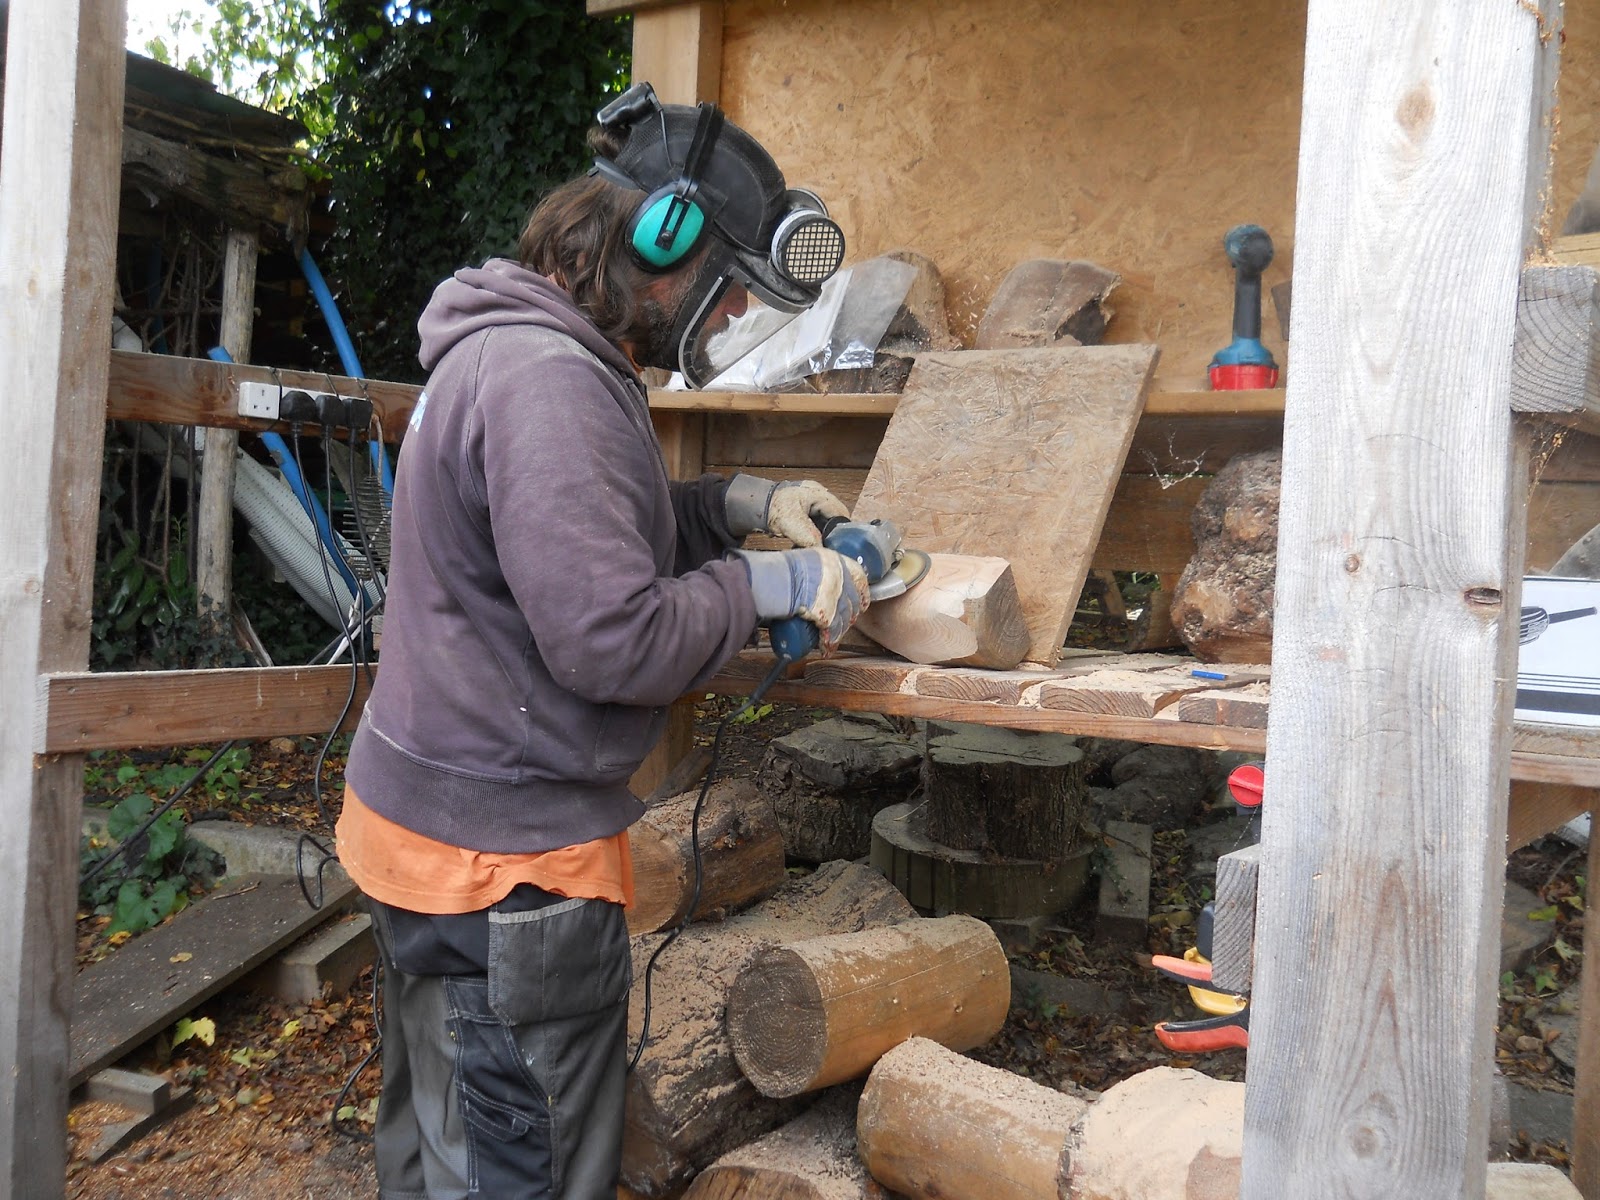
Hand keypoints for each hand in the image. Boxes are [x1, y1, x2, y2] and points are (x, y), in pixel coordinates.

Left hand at [724, 474, 849, 546]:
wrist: (751, 505)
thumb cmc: (772, 508)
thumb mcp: (792, 524)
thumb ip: (810, 538)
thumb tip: (823, 552)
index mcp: (818, 494)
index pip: (841, 513)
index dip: (842, 530)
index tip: (839, 546)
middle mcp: (818, 495)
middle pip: (833, 518)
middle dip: (831, 534)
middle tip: (828, 548)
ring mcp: (810, 501)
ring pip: (824, 522)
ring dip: (821, 535)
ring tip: (816, 547)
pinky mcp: (803, 509)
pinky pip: (814, 522)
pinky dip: (812, 533)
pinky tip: (806, 543)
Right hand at [734, 547, 870, 651]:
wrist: (768, 580)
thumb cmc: (778, 571)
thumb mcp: (803, 560)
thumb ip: (816, 569)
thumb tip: (819, 580)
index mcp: (833, 559)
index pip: (859, 577)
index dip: (860, 593)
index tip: (859, 603)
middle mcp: (838, 575)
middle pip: (852, 601)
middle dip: (849, 615)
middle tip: (842, 623)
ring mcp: (833, 594)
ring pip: (844, 618)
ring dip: (839, 631)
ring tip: (831, 638)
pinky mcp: (826, 613)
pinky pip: (831, 631)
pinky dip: (828, 642)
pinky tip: (825, 647)